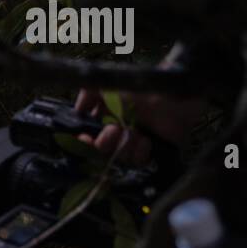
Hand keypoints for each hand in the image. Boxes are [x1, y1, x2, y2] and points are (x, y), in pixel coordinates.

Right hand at [74, 88, 206, 165]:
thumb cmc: (138, 89)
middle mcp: (116, 135)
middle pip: (100, 152)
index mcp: (103, 121)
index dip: (82, 142)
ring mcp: (132, 145)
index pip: (86, 139)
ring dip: (125, 145)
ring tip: (136, 132)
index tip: (84, 138)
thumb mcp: (108, 85)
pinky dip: (140, 152)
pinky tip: (146, 140)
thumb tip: (78, 110)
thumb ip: (88, 93)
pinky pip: (138, 162)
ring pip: (119, 158)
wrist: (168, 96)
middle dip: (105, 143)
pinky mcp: (150, 153)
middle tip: (114, 129)